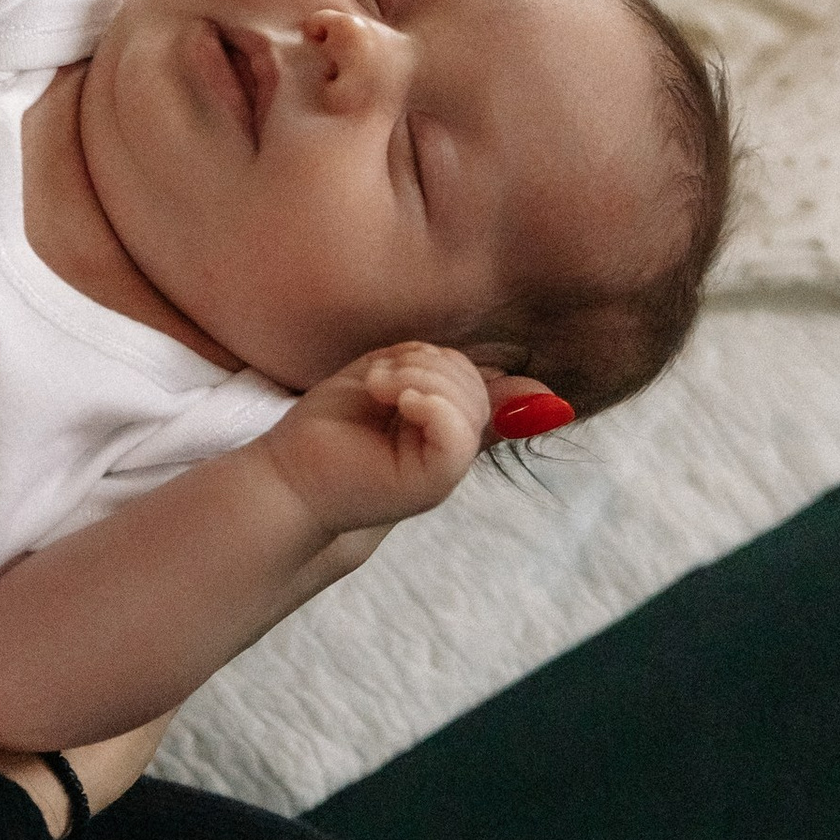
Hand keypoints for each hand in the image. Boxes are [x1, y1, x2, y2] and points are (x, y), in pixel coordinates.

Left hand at [261, 346, 567, 537]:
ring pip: (467, 399)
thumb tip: (549, 397)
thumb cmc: (330, 428)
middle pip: (475, 381)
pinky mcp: (433, 482)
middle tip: (377, 381)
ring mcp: (446, 466)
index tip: (394, 367)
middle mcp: (454, 445)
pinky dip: (426, 401)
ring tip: (376, 391)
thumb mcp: (395, 384)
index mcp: (447, 419)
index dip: (440, 358)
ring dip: (415, 376)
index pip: (475, 371)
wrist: (289, 479)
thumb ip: (456, 382)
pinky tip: (393, 403)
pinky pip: (456, 429)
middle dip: (425, 363)